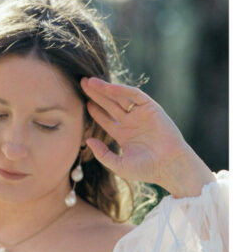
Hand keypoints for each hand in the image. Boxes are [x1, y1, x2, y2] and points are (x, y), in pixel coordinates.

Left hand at [80, 78, 213, 197]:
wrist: (169, 165)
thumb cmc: (147, 169)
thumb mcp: (119, 164)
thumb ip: (102, 154)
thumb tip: (87, 140)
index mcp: (125, 136)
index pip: (106, 119)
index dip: (95, 111)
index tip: (83, 102)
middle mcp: (132, 123)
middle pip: (110, 105)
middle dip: (96, 95)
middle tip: (82, 83)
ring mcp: (141, 115)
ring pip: (120, 97)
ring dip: (105, 89)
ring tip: (90, 81)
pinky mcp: (151, 108)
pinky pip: (134, 95)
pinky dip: (121, 90)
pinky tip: (107, 87)